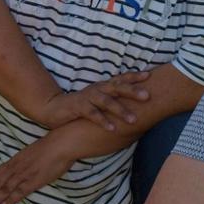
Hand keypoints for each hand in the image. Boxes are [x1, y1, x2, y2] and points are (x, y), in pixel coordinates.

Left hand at [0, 133, 75, 203]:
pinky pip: (20, 192)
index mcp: (16, 159)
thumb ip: (24, 161)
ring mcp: (25, 174)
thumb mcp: (31, 152)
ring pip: (6, 188)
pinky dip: (12, 199)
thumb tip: (19, 168)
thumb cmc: (50, 145)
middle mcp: (17, 167)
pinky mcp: (34, 180)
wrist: (61, 143)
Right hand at [35, 71, 149, 130]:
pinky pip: (92, 115)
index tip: (149, 75)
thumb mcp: (99, 101)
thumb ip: (113, 101)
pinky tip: (112, 128)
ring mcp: (88, 98)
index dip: (134, 76)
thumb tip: (136, 107)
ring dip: (120, 110)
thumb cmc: (82, 106)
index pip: (120, 79)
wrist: (54, 109)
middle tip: (148, 96)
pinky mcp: (78, 108)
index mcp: (103, 87)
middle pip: (117, 87)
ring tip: (134, 119)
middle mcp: (97, 89)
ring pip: (106, 102)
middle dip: (132, 91)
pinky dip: (103, 121)